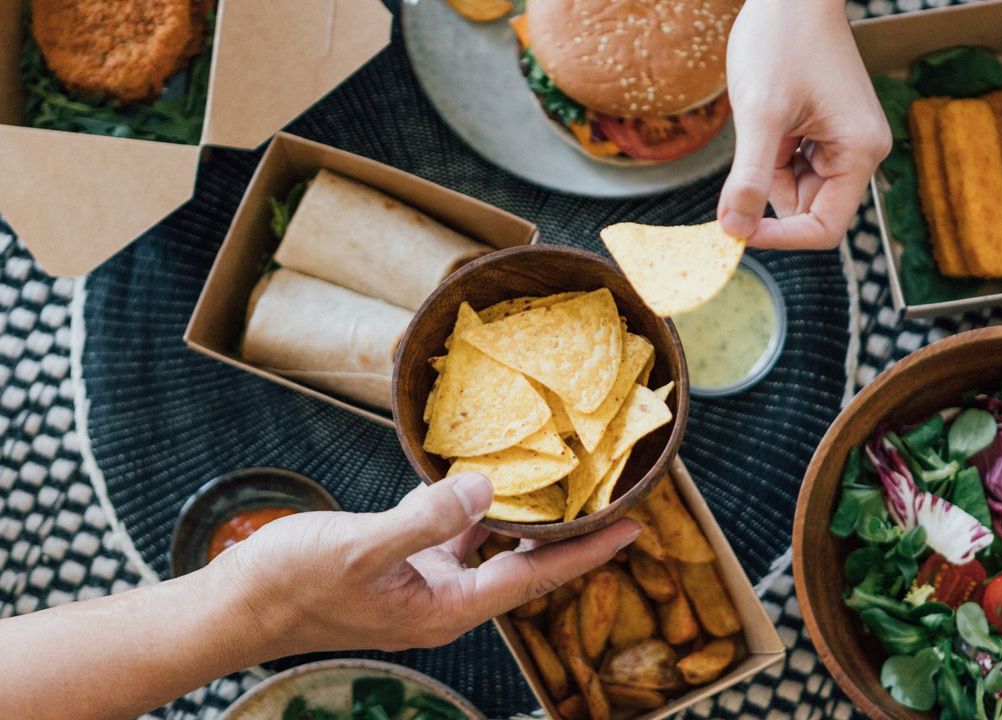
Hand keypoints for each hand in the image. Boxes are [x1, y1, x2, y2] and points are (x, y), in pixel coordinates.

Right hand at [219, 473, 639, 655]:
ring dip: (523, 518)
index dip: (586, 553)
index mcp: (445, 609)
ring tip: (562, 482)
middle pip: (523, 566)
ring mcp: (422, 584)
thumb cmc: (293, 583)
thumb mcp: (362, 549)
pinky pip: (452, 534)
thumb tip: (484, 488)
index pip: (534, 578)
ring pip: (489, 547)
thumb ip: (426, 520)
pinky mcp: (399, 564)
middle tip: (609, 498)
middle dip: (568, 536)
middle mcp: (443, 601)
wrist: (238, 605)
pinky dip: (473, 507)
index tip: (632, 528)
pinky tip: (482, 476)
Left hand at [718, 0, 891, 249]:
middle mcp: (860, 152)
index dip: (781, 237)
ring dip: (768, 169)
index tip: (737, 230)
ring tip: (764, 121)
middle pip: (809, 209)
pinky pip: (794, 165)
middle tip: (745, 157)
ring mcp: (844, 141)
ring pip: (796, 188)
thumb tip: (735, 231)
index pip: (824, 228)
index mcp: (859, 152)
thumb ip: (750, 178)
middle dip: (770, 194)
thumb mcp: (760, 114)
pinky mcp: (825, 131)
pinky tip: (768, 117)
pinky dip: (770, 154)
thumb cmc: (780, 41)